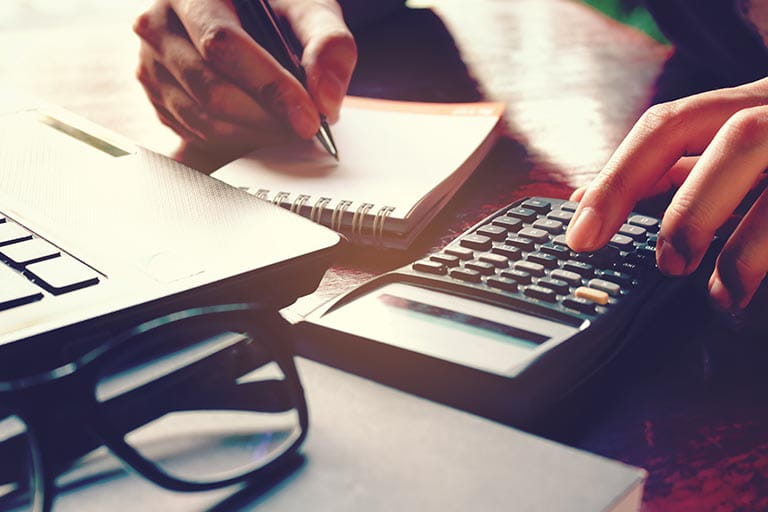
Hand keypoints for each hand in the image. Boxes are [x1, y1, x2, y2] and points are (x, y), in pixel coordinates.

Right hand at [133, 0, 356, 153]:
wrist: (247, 17)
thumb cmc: (277, 11)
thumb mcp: (310, 10)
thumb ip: (329, 44)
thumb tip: (326, 99)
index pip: (224, 44)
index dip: (270, 87)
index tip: (309, 118)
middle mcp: (159, 22)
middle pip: (212, 89)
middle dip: (268, 118)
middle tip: (306, 126)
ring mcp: (151, 61)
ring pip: (204, 119)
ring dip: (256, 133)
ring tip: (288, 124)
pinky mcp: (155, 94)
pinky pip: (196, 132)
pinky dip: (237, 138)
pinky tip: (262, 124)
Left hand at [566, 77, 767, 311]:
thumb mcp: (728, 145)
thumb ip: (669, 169)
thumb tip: (587, 200)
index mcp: (745, 103)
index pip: (668, 126)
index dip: (618, 179)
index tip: (580, 234)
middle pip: (738, 139)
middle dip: (692, 206)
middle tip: (668, 264)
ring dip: (746, 249)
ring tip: (720, 297)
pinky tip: (755, 295)